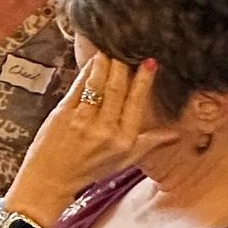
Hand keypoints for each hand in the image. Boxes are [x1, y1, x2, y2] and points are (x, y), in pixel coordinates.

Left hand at [11, 54, 175, 221]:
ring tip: (110, 48)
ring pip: (98, 84)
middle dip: (123, 65)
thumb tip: (176, 135)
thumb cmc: (88, 169)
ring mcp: (82, 121)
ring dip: (105, 63)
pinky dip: (87, 71)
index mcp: (123, 140)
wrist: (50, 179)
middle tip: (126, 47)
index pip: (137, 103)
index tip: (149, 62)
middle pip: (118, 89)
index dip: (144, 80)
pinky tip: (93, 60)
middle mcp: (105, 130)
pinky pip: (78, 87)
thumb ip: (150, 143)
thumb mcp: (124, 160)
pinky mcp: (62, 114)